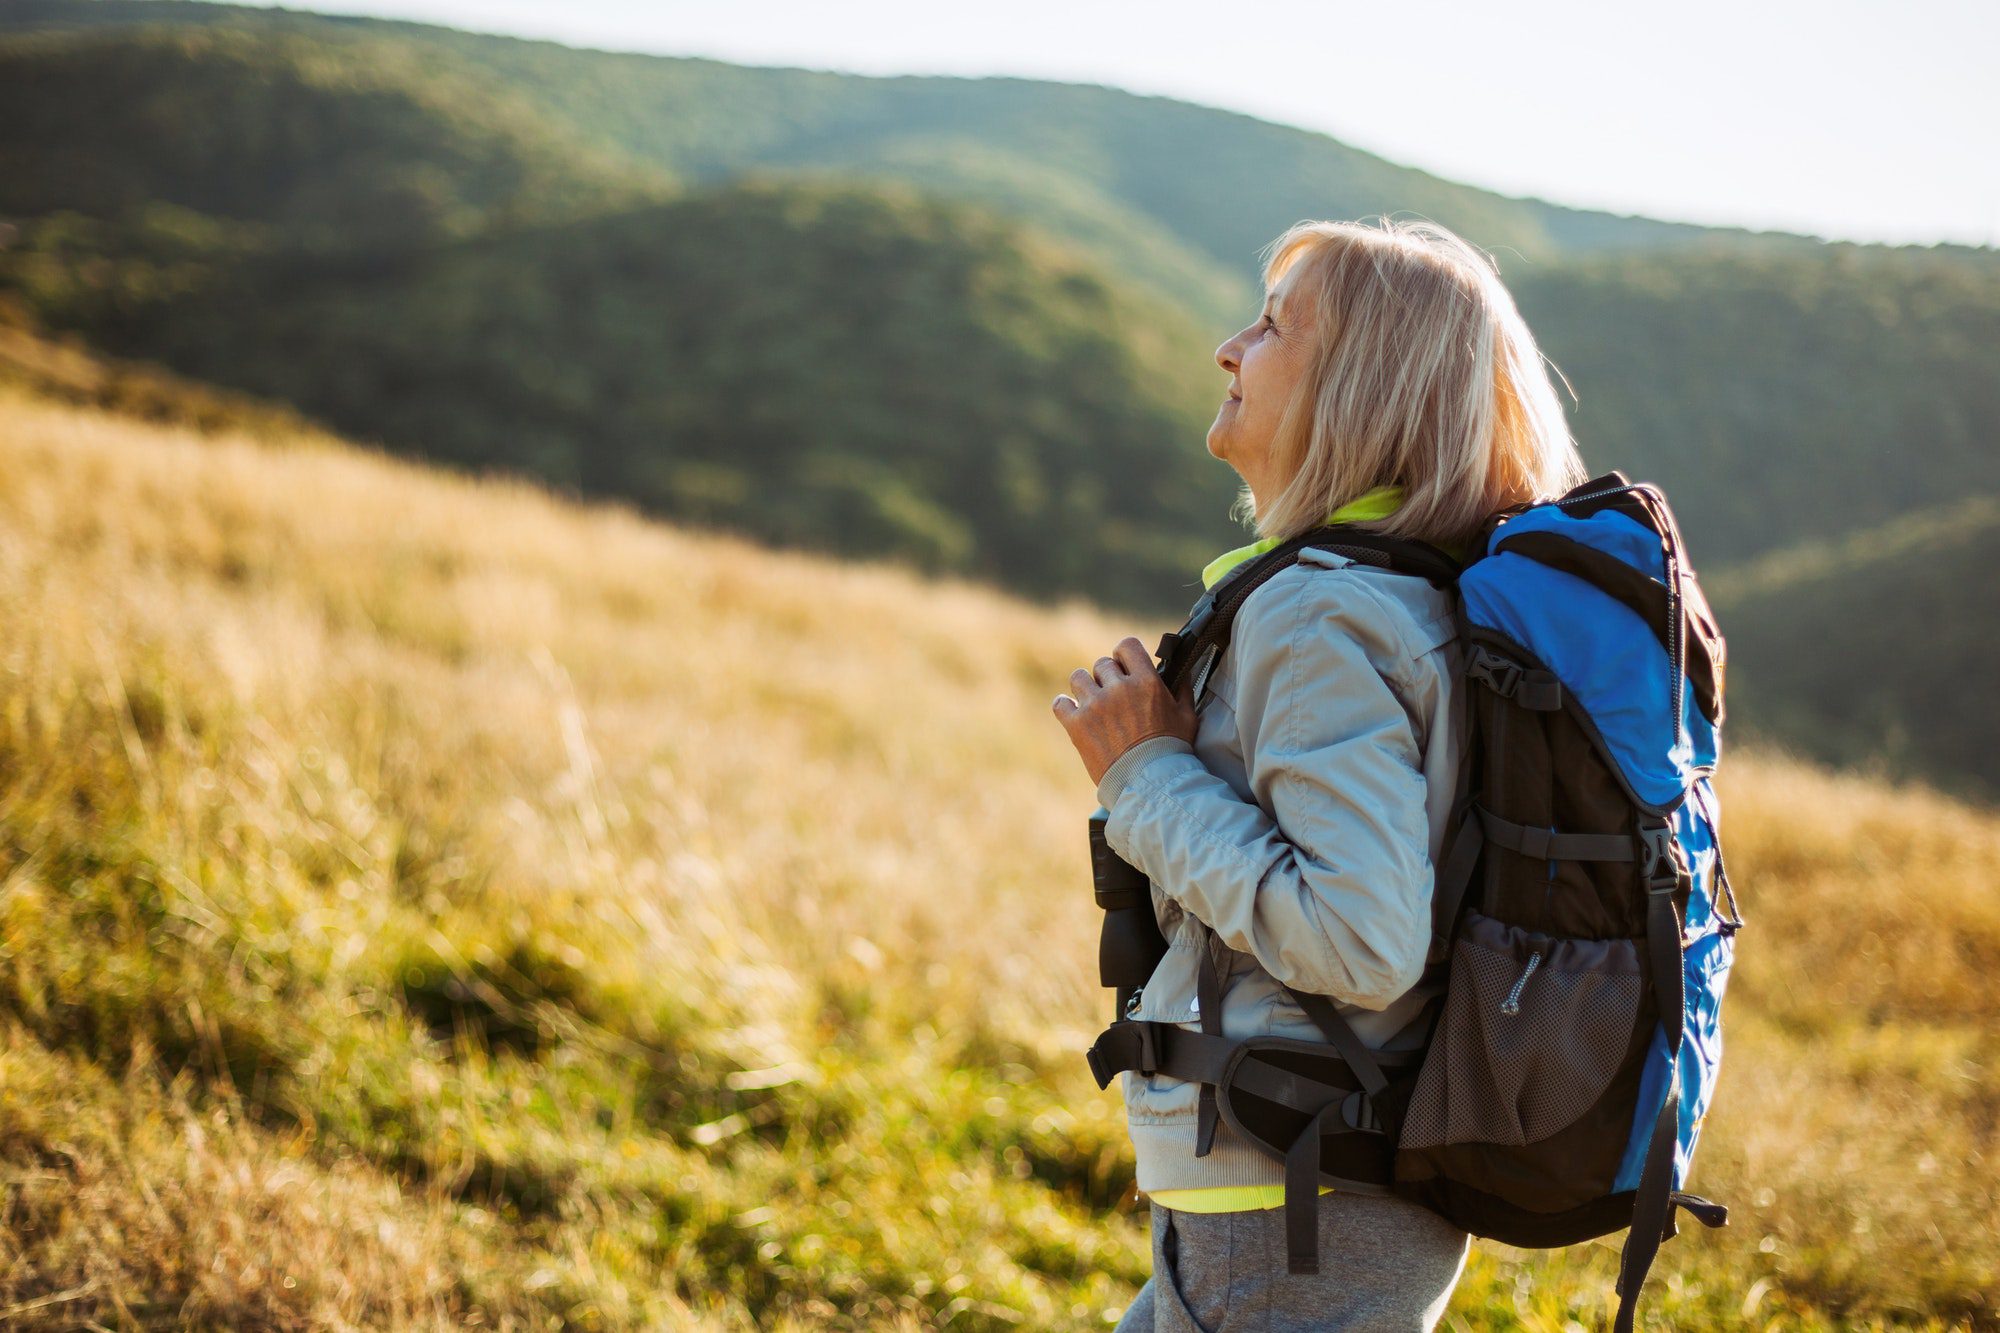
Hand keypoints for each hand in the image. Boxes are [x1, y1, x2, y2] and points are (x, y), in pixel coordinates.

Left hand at [1052, 636, 1197, 786]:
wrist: (1149, 784)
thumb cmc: (1171, 751)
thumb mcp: (1187, 717)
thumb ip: (1183, 689)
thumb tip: (1183, 671)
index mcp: (1146, 682)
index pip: (1127, 646)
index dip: (1124, 656)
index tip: (1125, 668)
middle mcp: (1119, 688)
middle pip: (1102, 664)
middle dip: (1107, 678)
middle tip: (1113, 697)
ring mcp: (1095, 705)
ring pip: (1078, 678)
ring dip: (1085, 689)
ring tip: (1093, 705)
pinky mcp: (1077, 725)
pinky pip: (1060, 703)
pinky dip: (1065, 707)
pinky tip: (1074, 714)